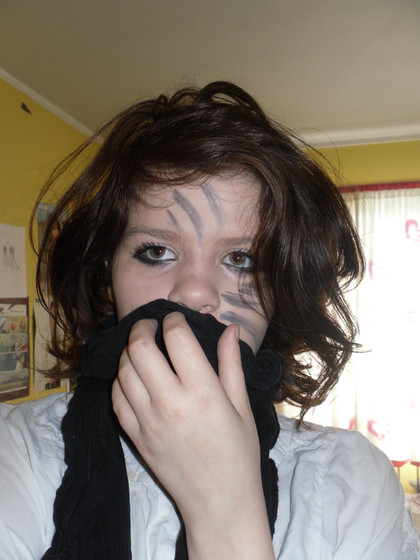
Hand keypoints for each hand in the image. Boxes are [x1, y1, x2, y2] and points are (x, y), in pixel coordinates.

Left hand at [112, 312, 274, 558]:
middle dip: (142, 328)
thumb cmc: (238, 453)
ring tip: (142, 349)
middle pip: (140, 348)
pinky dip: (120, 380)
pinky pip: (116, 399)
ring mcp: (148, 421)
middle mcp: (170, 402)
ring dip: (129, 352)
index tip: (176, 319)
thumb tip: (231, 330)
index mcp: (202, 391)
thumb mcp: (242, 406)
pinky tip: (133, 376)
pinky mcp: (135, 437)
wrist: (219, 502)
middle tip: (151, 325)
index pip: (176, 338)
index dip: (173, 320)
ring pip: (123, 371)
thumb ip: (231, 364)